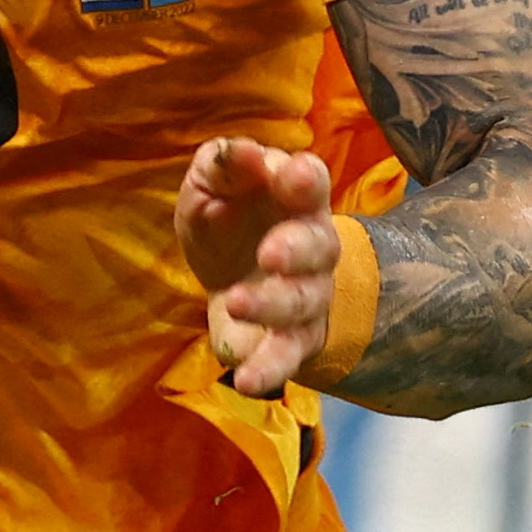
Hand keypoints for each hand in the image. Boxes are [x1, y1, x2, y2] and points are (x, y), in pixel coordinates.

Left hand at [175, 136, 337, 397]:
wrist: (231, 275)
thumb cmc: (228, 218)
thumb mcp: (212, 187)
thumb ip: (224, 166)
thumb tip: (237, 150)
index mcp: (295, 198)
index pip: (310, 182)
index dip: (304, 178)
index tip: (292, 174)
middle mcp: (313, 246)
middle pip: (319, 246)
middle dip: (296, 249)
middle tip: (268, 254)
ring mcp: (308, 295)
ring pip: (302, 301)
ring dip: (271, 303)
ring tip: (235, 301)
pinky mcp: (291, 338)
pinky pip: (287, 356)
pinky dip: (269, 370)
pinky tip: (246, 382)